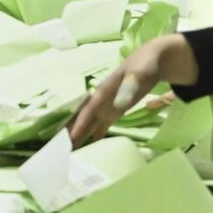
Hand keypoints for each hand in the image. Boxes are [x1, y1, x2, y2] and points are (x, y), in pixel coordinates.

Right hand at [69, 35, 193, 143]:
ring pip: (90, 123)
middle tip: (60, 149)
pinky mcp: (115, 111)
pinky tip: (90, 147)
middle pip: (84, 118)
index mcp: (104, 91)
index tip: (71, 136)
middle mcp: (101, 100)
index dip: (80, 122)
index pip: (89, 109)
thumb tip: (118, 105)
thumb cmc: (143, 66)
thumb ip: (128, 88)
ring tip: (69, 151)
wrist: (152, 61)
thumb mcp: (138, 74)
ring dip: (81, 135)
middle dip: (72, 131)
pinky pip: (102, 125)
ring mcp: (107, 106)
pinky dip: (95, 134)